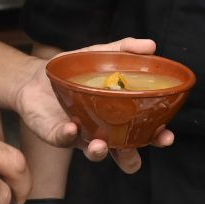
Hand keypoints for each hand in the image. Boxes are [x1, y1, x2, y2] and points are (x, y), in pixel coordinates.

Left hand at [15, 38, 176, 173]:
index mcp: (120, 116)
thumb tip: (151, 46)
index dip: (157, 137)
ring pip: (94, 153)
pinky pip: (64, 140)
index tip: (167, 137)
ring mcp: (81, 135)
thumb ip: (125, 50)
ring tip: (100, 145)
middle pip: (122, 153)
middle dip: (130, 157)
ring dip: (99, 152)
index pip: (144, 132)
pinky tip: (71, 127)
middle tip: (133, 152)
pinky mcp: (57, 135)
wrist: (37, 76)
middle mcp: (103, 131)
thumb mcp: (101, 55)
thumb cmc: (76, 71)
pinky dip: (68, 136)